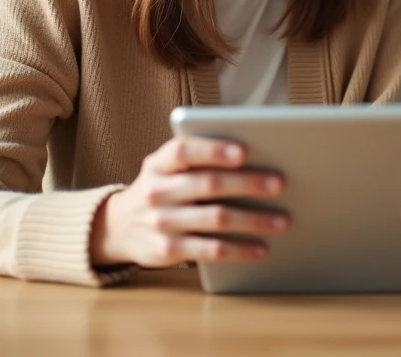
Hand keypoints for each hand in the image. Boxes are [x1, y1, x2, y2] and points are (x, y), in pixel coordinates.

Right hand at [89, 136, 287, 267]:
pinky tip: (261, 248)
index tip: (244, 151)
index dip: (214, 150)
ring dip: (253, 220)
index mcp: (159, 163)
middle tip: (280, 184)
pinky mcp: (167, 250)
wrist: (118, 226)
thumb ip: (199, 160)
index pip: (185, 151)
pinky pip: (210, 250)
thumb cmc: (162, 188)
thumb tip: (256, 158)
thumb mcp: (167, 168)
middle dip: (248, 183)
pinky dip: (239, 249)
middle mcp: (157, 191)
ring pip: (215, 218)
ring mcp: (161, 222)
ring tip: (282, 220)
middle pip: (208, 184)